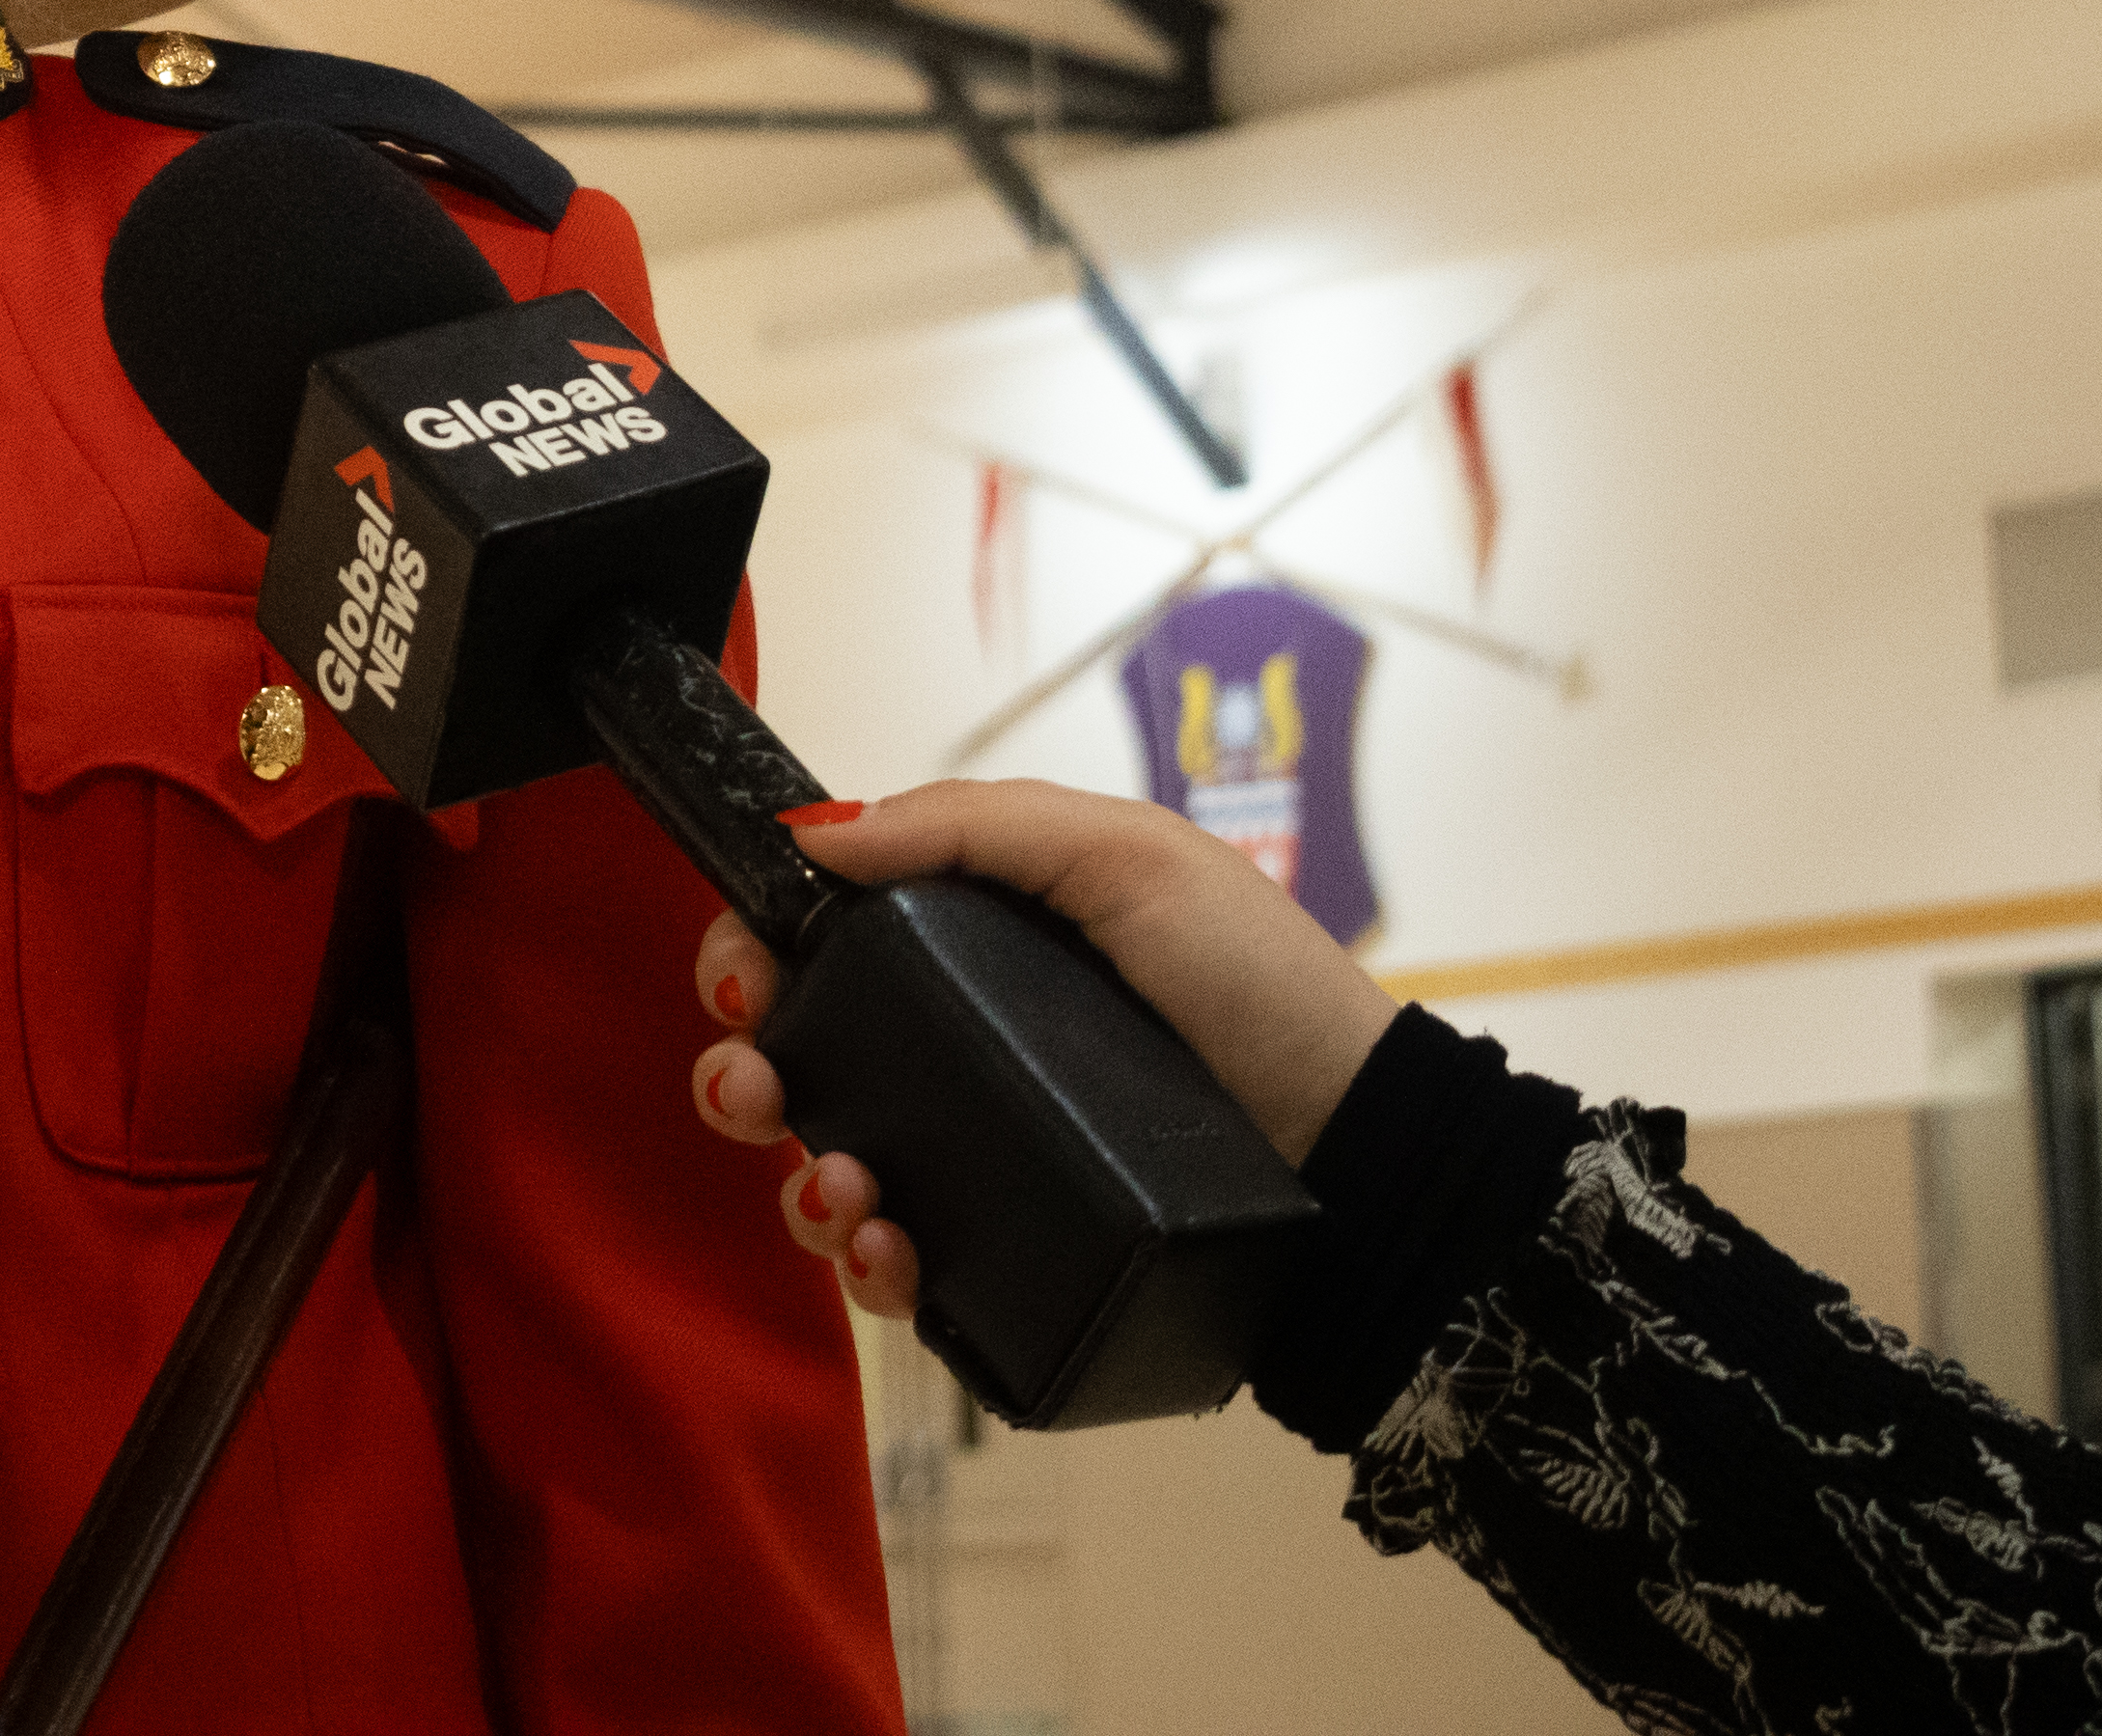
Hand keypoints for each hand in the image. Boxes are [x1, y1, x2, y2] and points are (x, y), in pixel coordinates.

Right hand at [683, 779, 1398, 1323]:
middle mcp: (957, 1054)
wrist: (1361, 1150)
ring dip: (800, 1185)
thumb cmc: (1263, 988)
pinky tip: (890, 1250)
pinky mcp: (1010, 1258)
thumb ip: (968, 827)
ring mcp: (979, 1161)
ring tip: (845, 1189)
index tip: (744, 980)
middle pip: (795, 1065)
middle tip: (752, 1089)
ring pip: (826, 1177)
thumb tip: (811, 833)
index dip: (752, 957)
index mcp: (969, 945)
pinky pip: (901, 1274)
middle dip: (741, 1077)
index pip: (815, 944)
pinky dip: (870, 1269)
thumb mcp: (1125, 856)